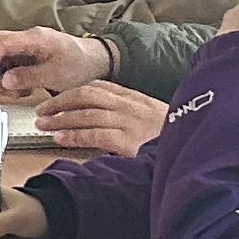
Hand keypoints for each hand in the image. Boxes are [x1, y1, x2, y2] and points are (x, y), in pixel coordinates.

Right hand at [0, 27, 111, 97]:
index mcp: (35, 38)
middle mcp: (26, 39)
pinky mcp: (24, 56)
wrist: (95, 61)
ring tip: (17, 91)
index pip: (1, 42)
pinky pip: (5, 63)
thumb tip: (5, 80)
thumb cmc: (81, 64)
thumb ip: (29, 76)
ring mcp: (23, 47)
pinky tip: (18, 88)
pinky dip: (6, 77)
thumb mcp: (56, 74)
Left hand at [31, 80, 170, 155]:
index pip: (100, 88)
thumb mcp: (155, 121)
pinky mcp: (128, 141)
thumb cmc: (174, 139)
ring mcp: (129, 122)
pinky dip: (74, 135)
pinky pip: (94, 134)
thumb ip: (133, 118)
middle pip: (88, 95)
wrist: (196, 150)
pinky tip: (60, 139)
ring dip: (61, 119)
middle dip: (61, 101)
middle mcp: (131, 106)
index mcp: (137, 99)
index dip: (75, 92)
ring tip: (43, 125)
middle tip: (42, 111)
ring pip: (87, 114)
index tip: (57, 99)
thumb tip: (108, 123)